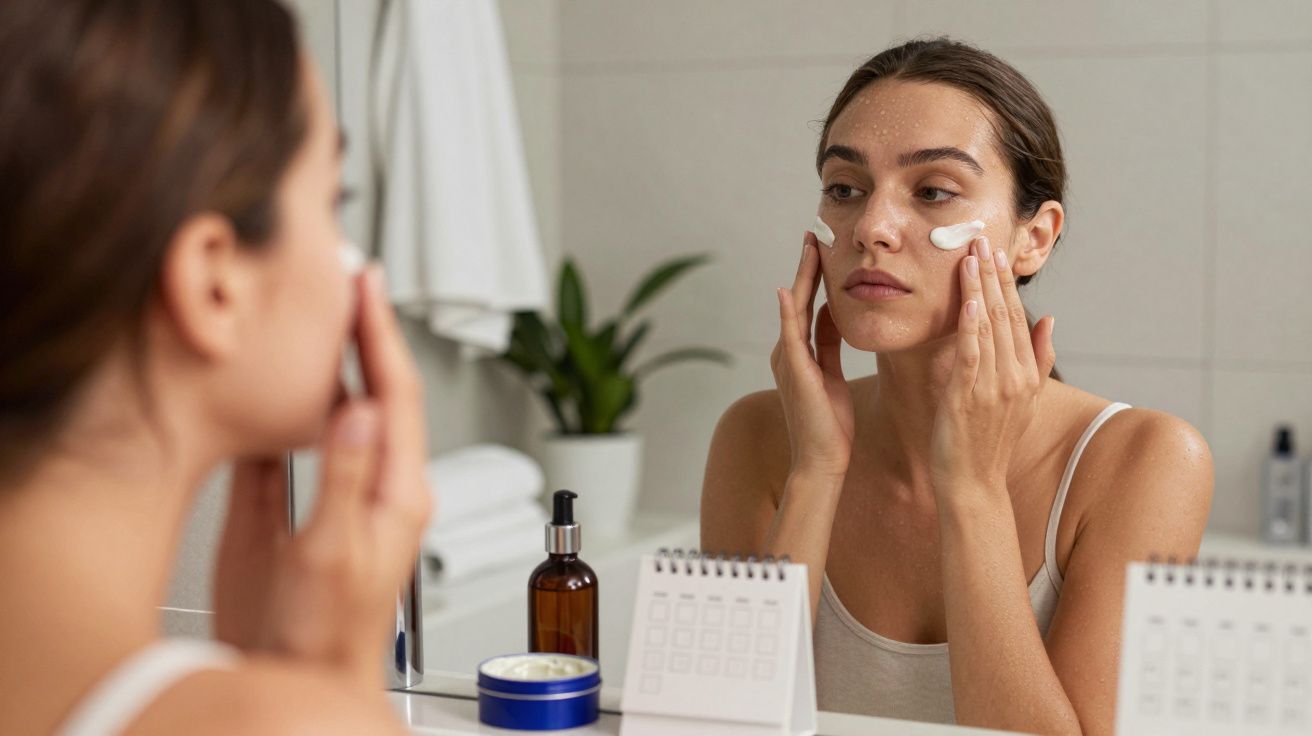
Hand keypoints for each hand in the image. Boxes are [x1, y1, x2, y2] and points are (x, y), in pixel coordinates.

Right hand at [213, 265, 432, 688]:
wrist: (301, 677)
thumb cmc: (327, 635)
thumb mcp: (333, 555)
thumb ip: (345, 480)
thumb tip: (360, 408)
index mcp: (399, 491)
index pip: (396, 393)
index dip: (380, 334)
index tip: (365, 284)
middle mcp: (380, 482)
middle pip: (379, 388)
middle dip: (366, 331)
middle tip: (346, 277)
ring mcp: (346, 489)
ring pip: (347, 406)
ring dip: (337, 356)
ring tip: (323, 309)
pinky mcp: (310, 502)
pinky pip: (310, 435)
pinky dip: (303, 397)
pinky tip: (287, 376)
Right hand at [771, 232, 853, 481]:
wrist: (822, 460)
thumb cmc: (830, 424)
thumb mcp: (832, 374)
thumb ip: (828, 343)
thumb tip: (832, 314)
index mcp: (798, 352)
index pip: (807, 304)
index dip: (814, 276)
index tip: (822, 247)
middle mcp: (787, 351)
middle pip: (798, 299)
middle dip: (806, 267)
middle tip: (813, 234)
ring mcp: (788, 360)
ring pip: (794, 309)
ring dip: (801, 277)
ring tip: (809, 247)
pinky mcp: (794, 371)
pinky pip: (791, 335)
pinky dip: (788, 311)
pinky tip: (789, 289)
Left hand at [931, 237, 1055, 498]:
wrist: (973, 485)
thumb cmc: (989, 443)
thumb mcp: (1022, 400)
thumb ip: (1038, 359)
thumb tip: (1051, 320)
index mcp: (1025, 374)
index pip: (1018, 318)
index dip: (1007, 283)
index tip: (998, 252)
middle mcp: (1014, 377)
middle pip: (1006, 315)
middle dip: (994, 275)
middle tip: (983, 238)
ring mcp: (993, 386)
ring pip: (989, 327)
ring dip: (981, 288)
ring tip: (972, 255)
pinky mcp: (969, 396)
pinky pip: (972, 354)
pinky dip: (972, 325)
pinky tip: (969, 299)